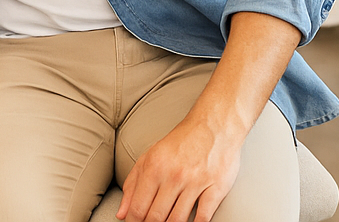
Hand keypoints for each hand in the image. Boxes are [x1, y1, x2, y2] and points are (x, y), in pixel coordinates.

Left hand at [115, 113, 243, 221]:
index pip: (138, 207)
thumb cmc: (180, 142)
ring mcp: (195, 182)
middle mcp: (173, 175)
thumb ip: (133, 184)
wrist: (214, 126)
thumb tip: (122, 213)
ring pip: (178, 220)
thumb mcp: (150, 156)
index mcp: (154, 167)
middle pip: (156, 217)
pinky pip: (203, 217)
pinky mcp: (216, 188)